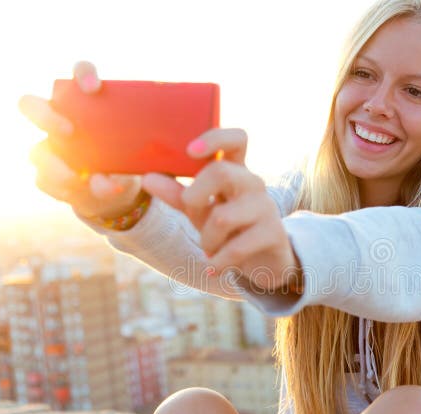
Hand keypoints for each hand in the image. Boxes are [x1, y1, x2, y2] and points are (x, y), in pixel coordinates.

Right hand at [18, 61, 142, 218]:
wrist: (121, 189)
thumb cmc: (132, 157)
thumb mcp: (143, 152)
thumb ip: (141, 153)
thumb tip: (133, 165)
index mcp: (86, 100)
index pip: (80, 71)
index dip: (83, 73)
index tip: (94, 88)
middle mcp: (58, 119)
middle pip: (30, 104)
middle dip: (47, 117)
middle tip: (70, 131)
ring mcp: (47, 148)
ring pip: (35, 151)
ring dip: (57, 167)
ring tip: (82, 179)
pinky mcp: (45, 175)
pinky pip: (44, 180)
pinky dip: (65, 190)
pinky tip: (83, 193)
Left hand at [142, 128, 301, 291]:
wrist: (267, 261)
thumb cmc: (231, 229)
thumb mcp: (202, 211)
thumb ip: (177, 195)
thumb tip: (147, 179)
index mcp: (237, 170)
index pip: (236, 139)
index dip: (214, 138)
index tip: (190, 151)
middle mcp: (253, 183)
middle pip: (221, 172)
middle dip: (195, 196)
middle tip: (191, 212)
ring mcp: (266, 208)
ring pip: (222, 217)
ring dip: (206, 239)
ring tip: (208, 250)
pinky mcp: (273, 234)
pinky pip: (236, 248)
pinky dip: (218, 261)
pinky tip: (214, 267)